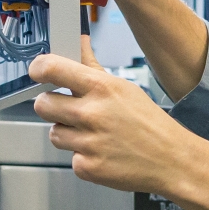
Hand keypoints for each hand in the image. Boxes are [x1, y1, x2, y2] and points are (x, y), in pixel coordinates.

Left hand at [29, 50, 208, 209]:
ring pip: (54, 134)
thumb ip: (93, 68)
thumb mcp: (124, 88)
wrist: (171, 160)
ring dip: (68, 134)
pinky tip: (101, 153)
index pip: (51, 69)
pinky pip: (70, 158)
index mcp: (101, 88)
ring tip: (92, 135)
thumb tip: (78, 42)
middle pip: (42, 105)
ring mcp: (89, 142)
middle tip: (67, 110)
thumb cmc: (149, 123)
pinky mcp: (88, 167)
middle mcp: (92, 114)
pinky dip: (82, 157)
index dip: (38, 69)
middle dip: (51, 106)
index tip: (37, 72)